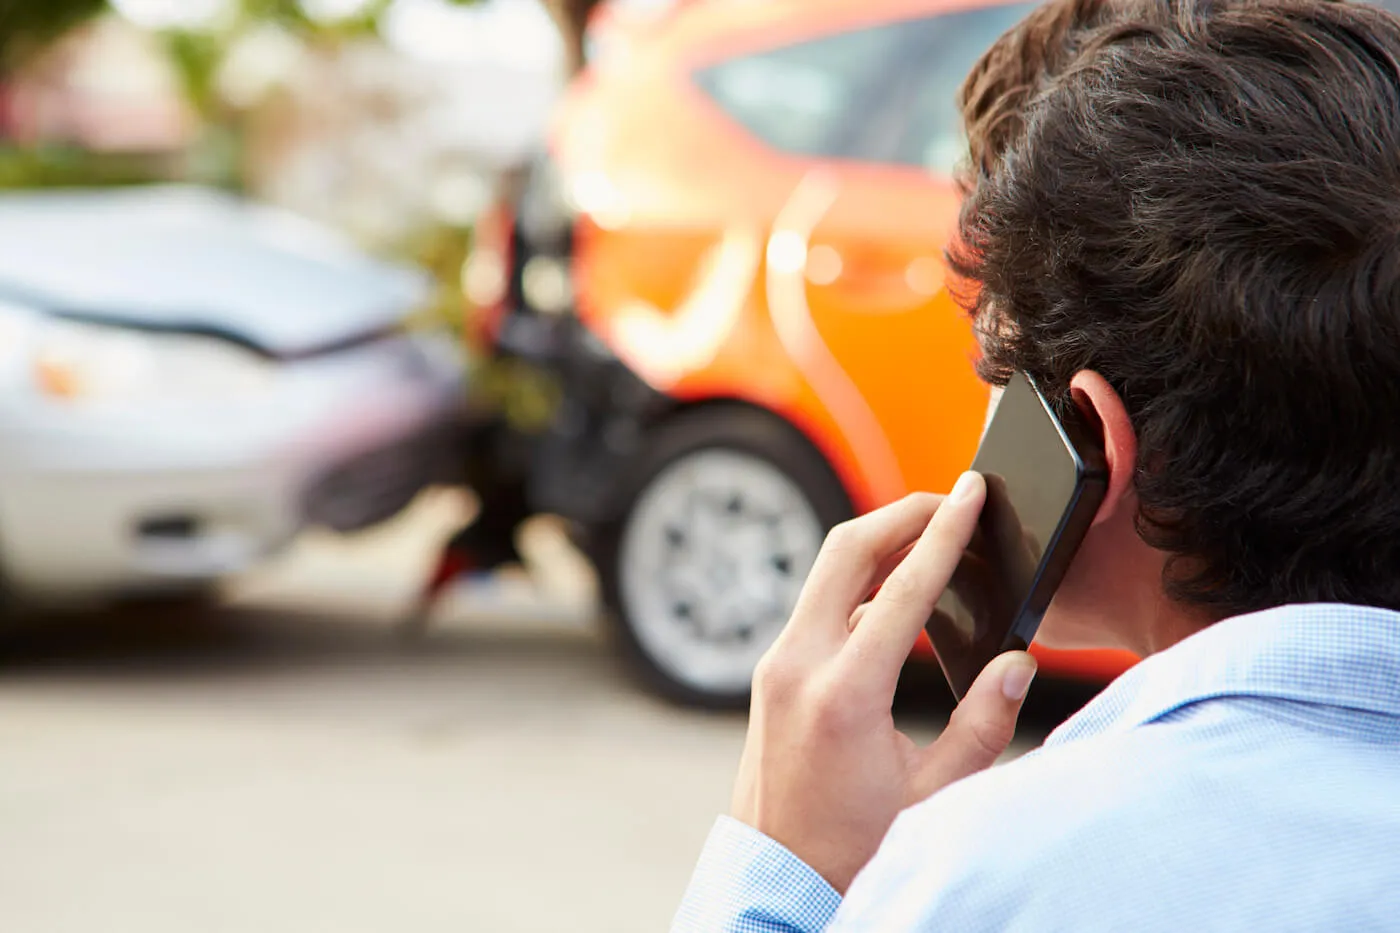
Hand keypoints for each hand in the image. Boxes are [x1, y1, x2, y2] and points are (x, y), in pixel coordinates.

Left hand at [730, 472, 1037, 892]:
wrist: (779, 882)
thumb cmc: (853, 849)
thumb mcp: (934, 796)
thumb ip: (982, 725)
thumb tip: (1017, 663)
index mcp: (844, 694)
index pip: (906, 588)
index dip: (946, 532)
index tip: (971, 492)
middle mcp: (797, 666)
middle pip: (846, 551)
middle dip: (900, 514)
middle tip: (948, 500)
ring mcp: (776, 667)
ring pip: (826, 574)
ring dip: (878, 545)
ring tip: (930, 536)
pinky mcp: (772, 676)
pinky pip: (816, 607)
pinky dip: (857, 584)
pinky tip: (895, 591)